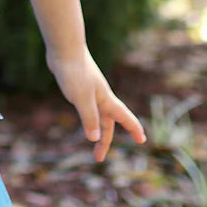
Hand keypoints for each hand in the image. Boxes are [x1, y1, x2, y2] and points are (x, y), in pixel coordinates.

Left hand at [45, 45, 145, 162]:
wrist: (64, 48)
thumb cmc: (74, 71)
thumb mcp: (81, 98)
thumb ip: (89, 117)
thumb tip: (95, 138)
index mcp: (105, 99)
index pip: (124, 117)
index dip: (134, 129)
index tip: (142, 141)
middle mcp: (100, 96)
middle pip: (107, 122)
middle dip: (105, 141)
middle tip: (98, 158)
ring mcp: (90, 91)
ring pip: (97, 115)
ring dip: (96, 130)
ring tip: (92, 142)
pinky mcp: (79, 86)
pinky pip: (87, 107)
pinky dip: (88, 117)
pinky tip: (83, 116)